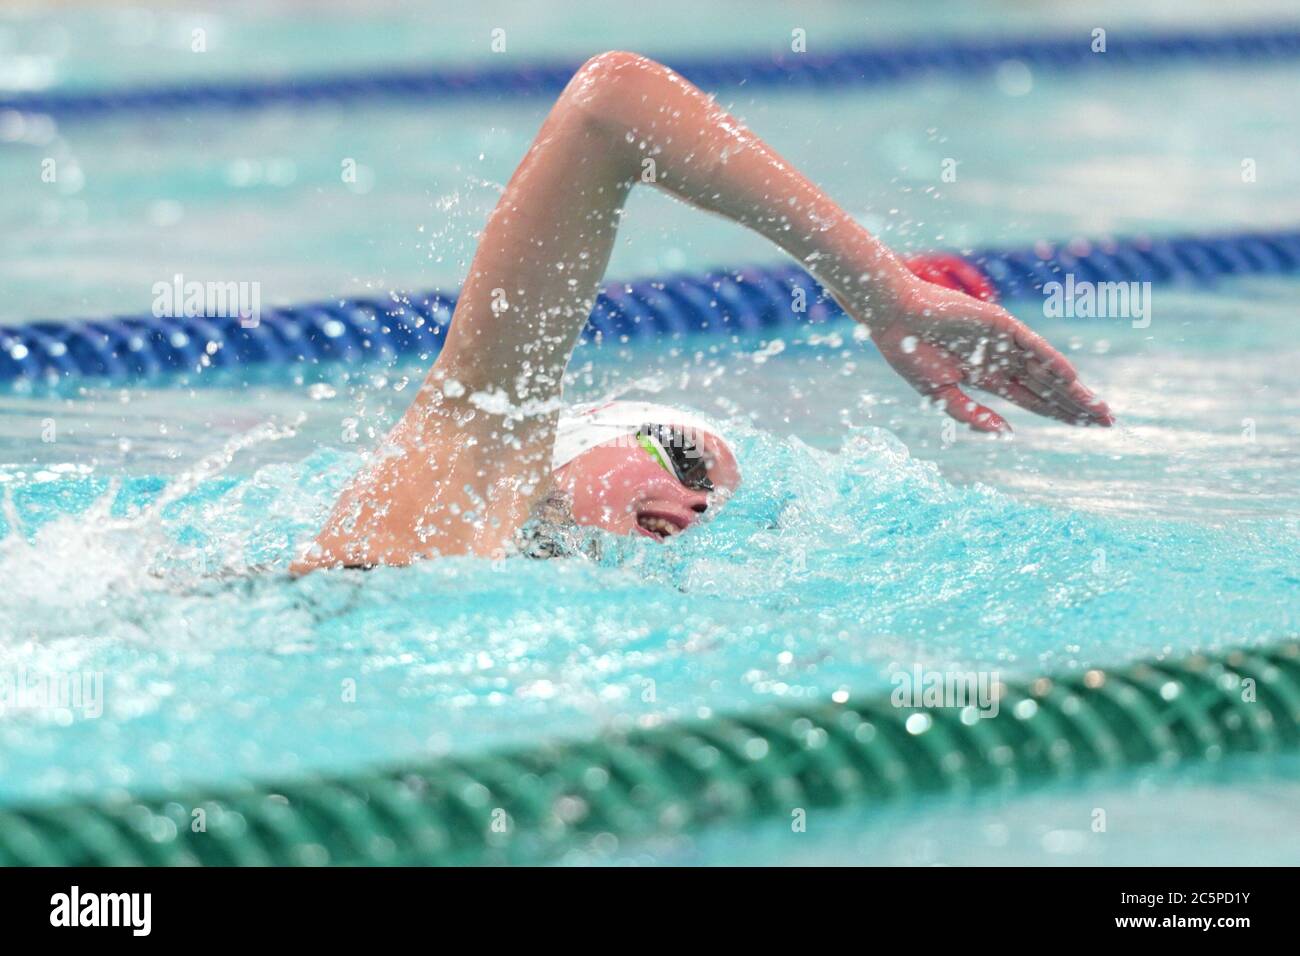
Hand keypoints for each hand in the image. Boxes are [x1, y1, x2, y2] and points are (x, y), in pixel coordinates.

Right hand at [866, 278, 1112, 433]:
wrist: (895, 319)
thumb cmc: (910, 355)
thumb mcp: (940, 395)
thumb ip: (971, 415)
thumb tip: (1006, 431)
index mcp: (988, 378)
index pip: (1034, 400)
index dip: (1059, 414)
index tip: (1085, 428)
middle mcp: (1002, 361)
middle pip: (1049, 388)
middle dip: (1076, 406)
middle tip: (1107, 422)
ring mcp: (1004, 342)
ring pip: (1047, 370)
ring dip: (1074, 389)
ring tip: (1099, 408)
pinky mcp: (1000, 325)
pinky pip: (1033, 345)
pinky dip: (1052, 361)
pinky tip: (1072, 378)